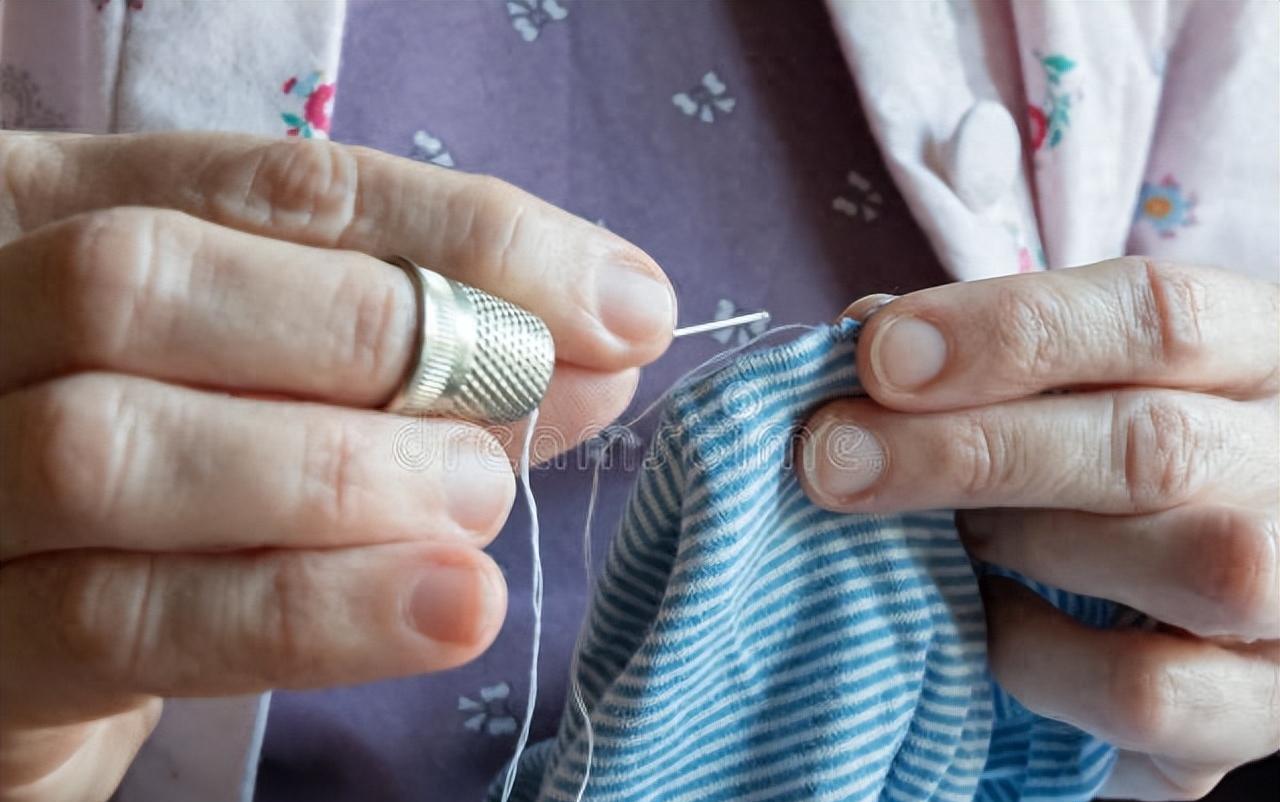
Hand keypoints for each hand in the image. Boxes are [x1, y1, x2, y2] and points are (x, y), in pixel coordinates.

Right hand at [0, 132, 673, 800]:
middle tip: (538, 394)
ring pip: (112, 445)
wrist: (28, 651)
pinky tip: (444, 607)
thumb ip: (422, 363)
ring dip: (340, 470)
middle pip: (145, 278)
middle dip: (378, 331)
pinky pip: (119, 618)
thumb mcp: (289, 391)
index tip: (619, 300)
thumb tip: (599, 348)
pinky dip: (305, 608)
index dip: (461, 234)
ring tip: (481, 500)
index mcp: (51, 216)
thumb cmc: (182, 487)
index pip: (271, 187)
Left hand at [799, 258, 1277, 799]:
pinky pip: (1149, 694)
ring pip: (1185, 565)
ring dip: (1018, 545)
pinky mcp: (1260, 707)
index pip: (1160, 313)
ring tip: (942, 538)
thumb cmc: (1117, 463)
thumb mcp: (1079, 385)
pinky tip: (983, 622)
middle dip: (967, 449)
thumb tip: (864, 336)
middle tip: (832, 458)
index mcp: (1260, 354)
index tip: (878, 353)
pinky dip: (1036, 657)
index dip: (1009, 328)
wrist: (1212, 599)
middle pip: (1151, 445)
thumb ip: (993, 360)